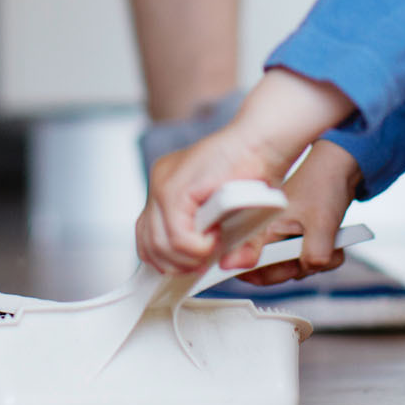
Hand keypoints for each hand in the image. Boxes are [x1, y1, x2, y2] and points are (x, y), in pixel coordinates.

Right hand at [136, 67, 352, 273]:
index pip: (176, 237)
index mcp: (180, 186)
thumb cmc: (258, 165)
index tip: (216, 246)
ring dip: (171, 256)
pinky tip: (184, 247)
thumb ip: (248, 243)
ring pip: (145, 238)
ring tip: (195, 256)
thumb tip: (230, 265)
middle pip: (155, 243)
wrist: (257, 139)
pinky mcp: (162, 187)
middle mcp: (162, 182)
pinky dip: (162, 245)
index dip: (196, 250)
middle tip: (205, 260)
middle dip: (181, 260)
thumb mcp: (259, 209)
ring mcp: (158, 183)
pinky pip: (147, 226)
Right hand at [233, 140, 361, 284]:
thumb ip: (313, 256)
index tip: (290, 272)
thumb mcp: (321, 225)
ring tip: (331, 242)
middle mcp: (270, 233)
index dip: (266, 276)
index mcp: (264, 228)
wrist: (342, 167)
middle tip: (318, 255)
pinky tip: (334, 241)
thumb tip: (309, 269)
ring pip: (297, 266)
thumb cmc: (323, 183)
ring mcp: (286, 236)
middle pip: (277, 271)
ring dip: (318, 261)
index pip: (251, 266)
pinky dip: (325, 255)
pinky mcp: (301, 236)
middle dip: (302, 268)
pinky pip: (310, 259)